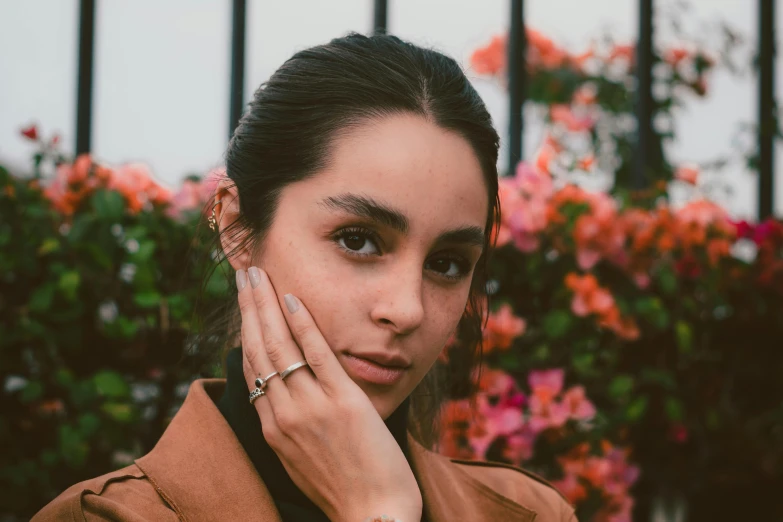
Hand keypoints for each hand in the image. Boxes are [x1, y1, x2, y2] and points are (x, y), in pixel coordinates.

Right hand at [236, 266, 422, 521]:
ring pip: (279, 346)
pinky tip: (293, 297)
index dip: (246, 332)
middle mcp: (283, 413)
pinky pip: (317, 354)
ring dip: (266, 305)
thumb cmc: (343, 491)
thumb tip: (282, 398)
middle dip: (248, 308)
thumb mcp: (300, 461)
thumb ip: (288, 427)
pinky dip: (303, 323)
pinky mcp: (342, 402)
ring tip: (258, 275)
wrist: (371, 516)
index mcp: (273, 428)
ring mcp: (311, 406)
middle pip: (257, 349)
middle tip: (243, 275)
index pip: (252, 368)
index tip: (244, 306)